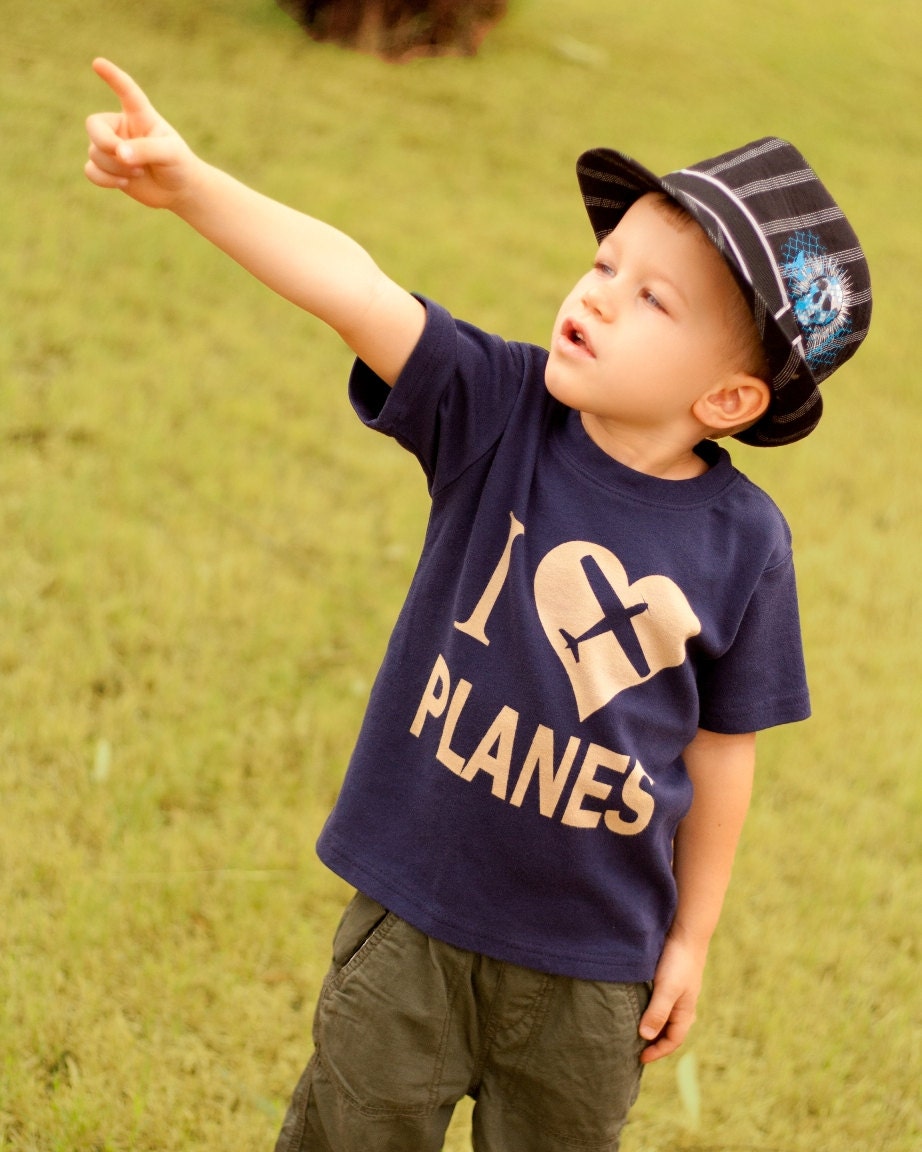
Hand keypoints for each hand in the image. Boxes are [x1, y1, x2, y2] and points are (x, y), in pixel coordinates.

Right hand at [84, 58, 200, 209]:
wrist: (178, 190)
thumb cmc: (178, 165)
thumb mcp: (169, 154)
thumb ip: (146, 149)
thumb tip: (120, 154)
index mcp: (139, 115)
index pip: (125, 91)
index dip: (112, 77)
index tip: (98, 63)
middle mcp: (122, 127)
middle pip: (94, 125)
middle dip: (105, 143)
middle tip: (123, 156)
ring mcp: (112, 148)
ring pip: (95, 152)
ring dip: (115, 167)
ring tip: (139, 173)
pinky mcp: (108, 169)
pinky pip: (91, 170)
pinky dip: (104, 179)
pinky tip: (123, 184)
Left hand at [638, 929, 705, 1063]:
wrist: (686, 934)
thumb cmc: (678, 962)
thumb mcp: (667, 989)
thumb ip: (657, 1012)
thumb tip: (645, 1038)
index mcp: (685, 1013)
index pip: (672, 1042)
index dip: (656, 1052)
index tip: (639, 1058)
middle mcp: (683, 1007)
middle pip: (669, 1032)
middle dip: (655, 1043)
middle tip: (635, 1049)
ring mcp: (678, 994)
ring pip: (665, 1019)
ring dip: (653, 1027)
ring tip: (634, 1031)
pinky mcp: (671, 982)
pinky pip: (661, 1004)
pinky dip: (651, 1012)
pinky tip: (639, 1007)